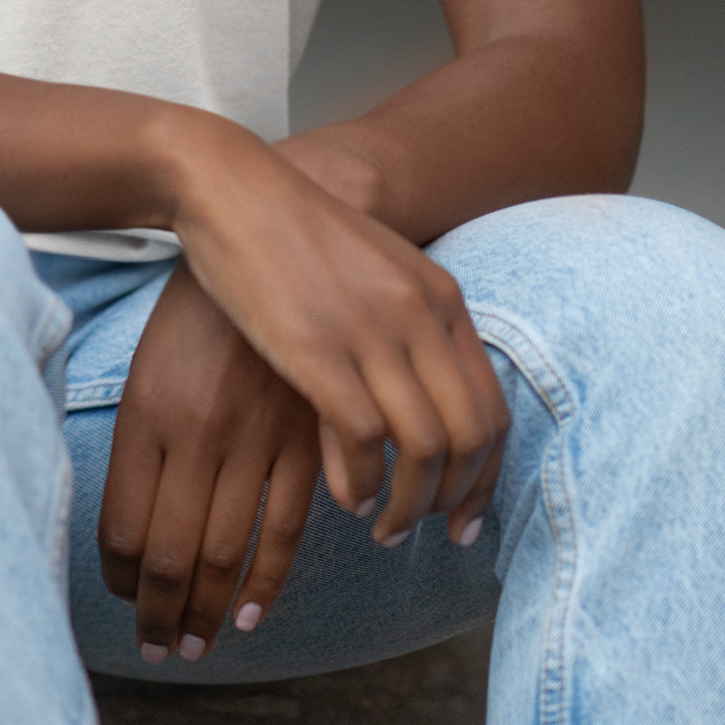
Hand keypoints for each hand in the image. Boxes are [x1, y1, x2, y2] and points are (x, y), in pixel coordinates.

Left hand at [98, 264, 319, 658]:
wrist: (266, 229)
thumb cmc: (198, 308)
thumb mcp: (148, 370)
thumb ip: (142, 448)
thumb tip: (127, 536)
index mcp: (146, 414)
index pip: (120, 531)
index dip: (120, 584)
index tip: (124, 607)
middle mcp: (196, 432)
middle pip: (168, 555)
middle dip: (158, 615)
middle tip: (158, 650)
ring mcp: (254, 435)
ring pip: (224, 554)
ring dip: (206, 612)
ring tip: (194, 646)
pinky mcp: (308, 435)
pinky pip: (286, 530)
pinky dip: (266, 583)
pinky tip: (250, 615)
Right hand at [144, 111, 509, 546]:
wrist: (231, 188)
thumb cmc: (294, 238)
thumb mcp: (374, 277)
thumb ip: (406, 335)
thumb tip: (418, 415)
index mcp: (441, 298)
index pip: (493, 408)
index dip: (486, 476)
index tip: (465, 520)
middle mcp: (421, 314)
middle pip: (472, 435)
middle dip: (455, 500)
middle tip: (427, 535)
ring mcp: (373, 330)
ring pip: (426, 446)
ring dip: (410, 504)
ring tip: (384, 529)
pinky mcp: (318, 348)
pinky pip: (365, 439)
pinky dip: (363, 483)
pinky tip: (347, 499)